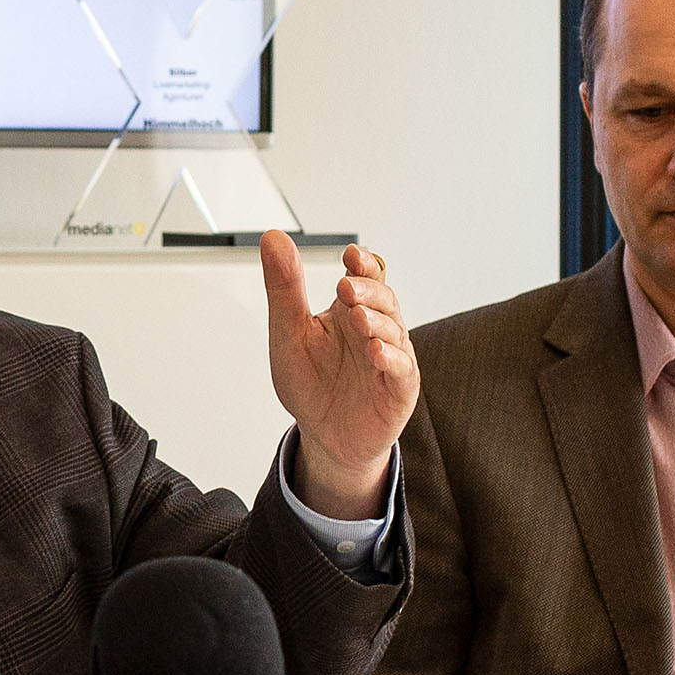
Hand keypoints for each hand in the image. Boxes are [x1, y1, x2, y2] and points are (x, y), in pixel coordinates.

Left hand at [263, 234, 415, 519]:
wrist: (324, 437)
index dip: (362, 264)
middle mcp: (373, 329)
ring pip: (394, 330)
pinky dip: (390, 358)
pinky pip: (401, 368)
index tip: (350, 254)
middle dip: (368, 290)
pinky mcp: (398, 388)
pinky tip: (375, 351)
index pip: (364, 276)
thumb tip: (273, 237)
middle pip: (382, 299)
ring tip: (358, 318)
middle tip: (346, 287)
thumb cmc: (310, 384)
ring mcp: (390, 357)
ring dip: (378, 321)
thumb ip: (284, 288)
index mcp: (348, 311)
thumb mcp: (289, 334)